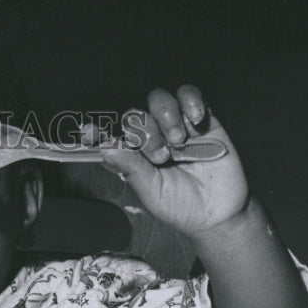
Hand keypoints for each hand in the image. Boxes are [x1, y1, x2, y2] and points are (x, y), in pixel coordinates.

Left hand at [100, 86, 249, 239]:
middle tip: (161, 156)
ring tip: (178, 141)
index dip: (98, 132)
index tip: (89, 133)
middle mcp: (151, 138)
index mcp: (133, 157)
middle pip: (135, 116)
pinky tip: (195, 121)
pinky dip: (189, 100)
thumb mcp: (152, 192)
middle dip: (145, 132)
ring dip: (165, 116)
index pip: (111, 136)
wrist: (218, 212)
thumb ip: (132, 169)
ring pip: (159, 100)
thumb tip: (106, 147)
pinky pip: (189, 94)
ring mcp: (174, 126)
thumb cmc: (180, 207)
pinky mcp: (200, 120)